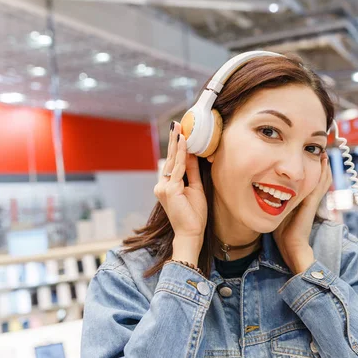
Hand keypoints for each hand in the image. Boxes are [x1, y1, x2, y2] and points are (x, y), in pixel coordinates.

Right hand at [153, 122, 206, 257]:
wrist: (191, 232)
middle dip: (174, 142)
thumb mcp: (195, 188)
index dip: (176, 148)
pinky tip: (184, 143)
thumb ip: (192, 171)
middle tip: (176, 125)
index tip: (179, 133)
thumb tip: (193, 155)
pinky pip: (178, 169)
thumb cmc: (194, 214)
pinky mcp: (169, 189)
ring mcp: (163, 187)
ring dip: (178, 145)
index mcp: (167, 186)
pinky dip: (182, 155)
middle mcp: (162, 185)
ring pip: (174, 162)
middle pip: (171, 160)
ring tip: (180, 130)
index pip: (173, 163)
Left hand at [274, 152, 331, 274]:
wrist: (291, 246)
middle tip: (321, 150)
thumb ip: (274, 204)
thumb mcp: (278, 213)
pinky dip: (323, 174)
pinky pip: (320, 185)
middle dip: (319, 164)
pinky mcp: (312, 202)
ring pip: (322, 180)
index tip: (309, 156)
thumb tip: (263, 193)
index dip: (312, 170)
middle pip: (319, 178)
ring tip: (323, 153)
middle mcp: (310, 199)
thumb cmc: (282, 233)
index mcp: (302, 201)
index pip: (310, 182)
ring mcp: (313, 201)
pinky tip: (323, 163)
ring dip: (323, 167)